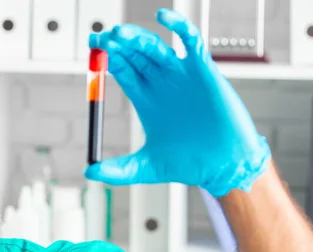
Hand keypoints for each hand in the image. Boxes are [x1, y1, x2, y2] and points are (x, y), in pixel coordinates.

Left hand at [84, 9, 270, 196]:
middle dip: (116, 45)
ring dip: (137, 38)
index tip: (91, 47)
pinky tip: (163, 17)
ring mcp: (181, 74)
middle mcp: (161, 82)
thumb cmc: (188, 164)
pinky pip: (191, 41)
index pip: (121, 69)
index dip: (106, 57)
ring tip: (118, 34)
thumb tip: (89, 172)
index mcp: (145, 98)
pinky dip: (180, 26)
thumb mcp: (146, 167)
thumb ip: (118, 170)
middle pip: (133, 55)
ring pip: (155, 47)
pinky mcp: (203, 69)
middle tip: (99, 38)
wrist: (223, 165)